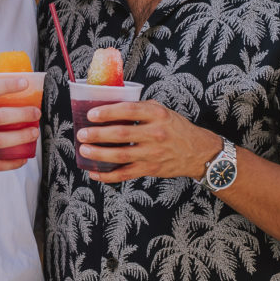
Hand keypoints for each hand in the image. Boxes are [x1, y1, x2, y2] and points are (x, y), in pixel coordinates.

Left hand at [76, 100, 220, 182]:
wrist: (197, 151)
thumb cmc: (175, 128)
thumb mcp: (161, 110)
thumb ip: (140, 108)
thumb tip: (110, 105)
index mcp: (157, 114)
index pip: (129, 110)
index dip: (108, 112)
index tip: (91, 114)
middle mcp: (155, 133)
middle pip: (121, 134)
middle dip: (98, 134)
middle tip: (82, 134)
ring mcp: (153, 153)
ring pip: (121, 155)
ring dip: (99, 154)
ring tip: (84, 151)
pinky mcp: (151, 169)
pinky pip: (125, 174)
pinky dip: (108, 175)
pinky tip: (95, 172)